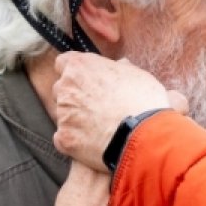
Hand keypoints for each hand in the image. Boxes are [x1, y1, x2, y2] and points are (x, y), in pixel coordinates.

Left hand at [52, 53, 171, 170]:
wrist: (142, 136)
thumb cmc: (144, 102)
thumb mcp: (138, 75)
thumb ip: (119, 68)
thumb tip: (119, 66)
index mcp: (81, 67)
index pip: (64, 62)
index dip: (76, 72)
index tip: (86, 79)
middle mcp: (66, 87)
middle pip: (61, 89)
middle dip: (74, 96)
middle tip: (96, 105)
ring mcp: (62, 114)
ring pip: (62, 114)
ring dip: (75, 118)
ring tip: (98, 127)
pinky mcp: (64, 138)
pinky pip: (62, 137)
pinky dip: (74, 140)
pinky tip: (92, 142)